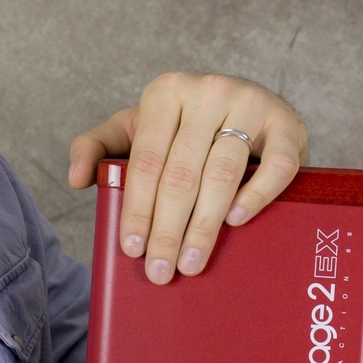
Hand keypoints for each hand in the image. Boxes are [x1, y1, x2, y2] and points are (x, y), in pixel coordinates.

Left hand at [68, 72, 307, 283]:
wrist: (251, 108)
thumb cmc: (185, 127)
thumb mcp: (137, 128)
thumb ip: (97, 147)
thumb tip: (75, 179)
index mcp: (165, 92)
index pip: (146, 160)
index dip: (137, 208)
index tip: (133, 250)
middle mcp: (207, 91)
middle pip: (181, 174)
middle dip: (167, 229)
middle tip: (161, 272)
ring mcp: (250, 103)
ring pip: (223, 175)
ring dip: (205, 226)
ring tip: (191, 263)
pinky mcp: (287, 123)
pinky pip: (275, 166)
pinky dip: (255, 196)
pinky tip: (236, 222)